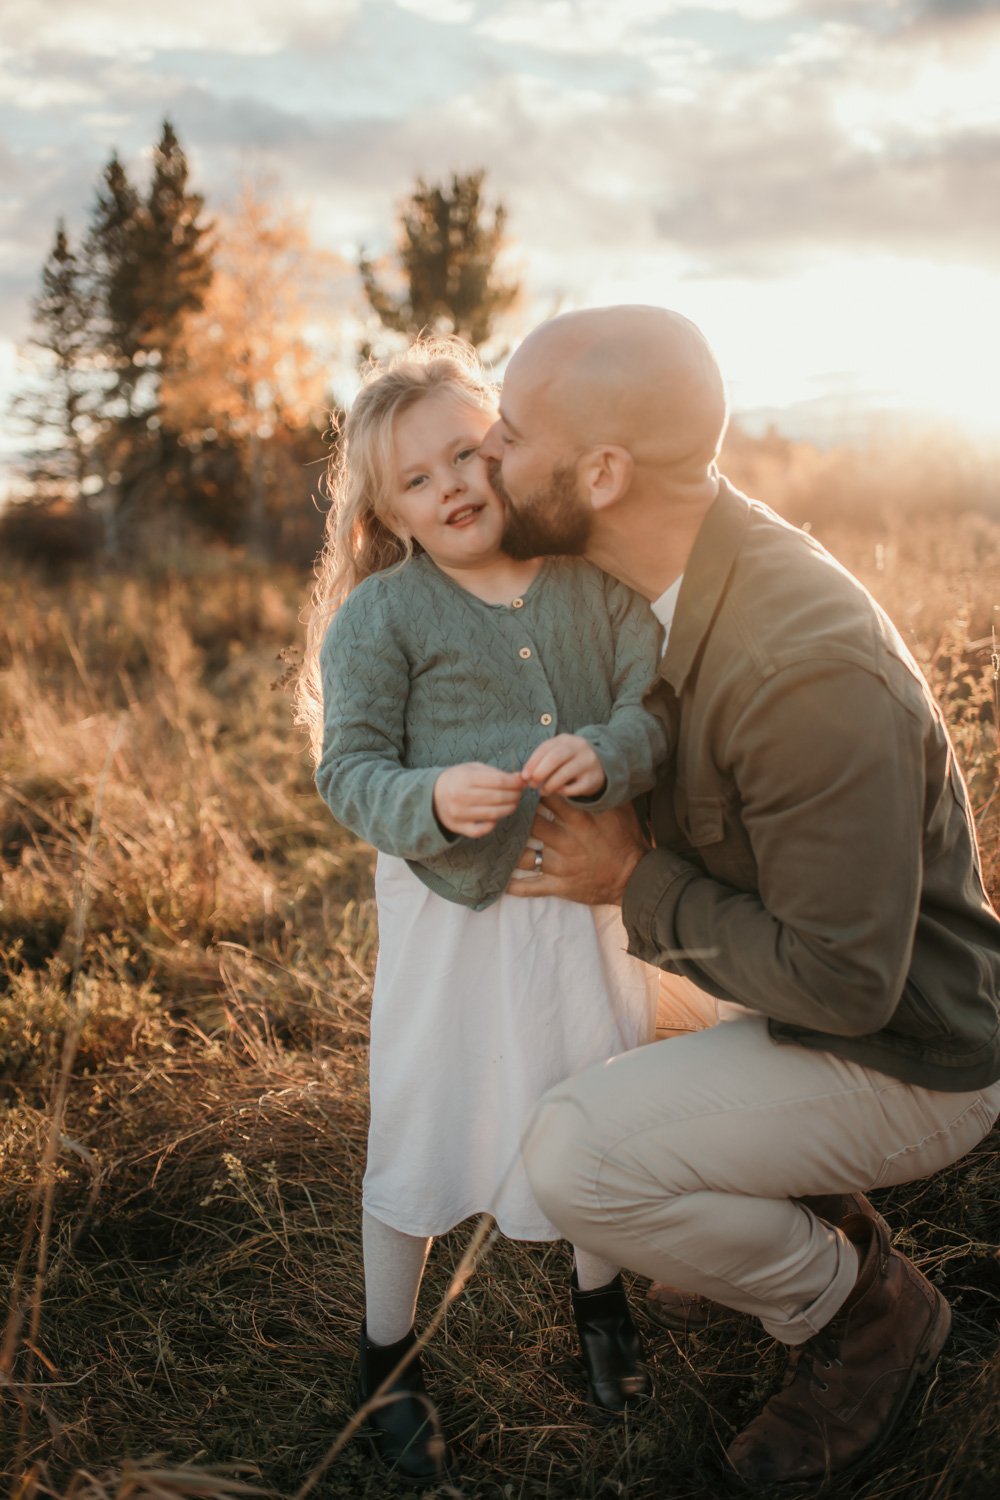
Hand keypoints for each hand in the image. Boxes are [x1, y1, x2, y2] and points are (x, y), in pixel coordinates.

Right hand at [433, 762, 524, 838]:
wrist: (432, 795)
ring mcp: (459, 814)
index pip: (499, 781)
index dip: (515, 782)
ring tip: (513, 803)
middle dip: (515, 795)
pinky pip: (481, 830)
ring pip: (494, 815)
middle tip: (519, 793)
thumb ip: (495, 773)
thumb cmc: (458, 779)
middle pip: (498, 798)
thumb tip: (519, 779)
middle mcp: (461, 796)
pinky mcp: (458, 828)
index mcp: (465, 778)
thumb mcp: (473, 769)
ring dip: (509, 809)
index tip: (522, 782)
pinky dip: (492, 825)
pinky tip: (496, 817)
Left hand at [506, 797, 648, 904]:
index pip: (548, 799)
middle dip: (517, 817)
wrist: (634, 878)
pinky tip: (501, 880)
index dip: (534, 792)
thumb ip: (600, 794)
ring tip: (498, 841)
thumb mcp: (619, 811)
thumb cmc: (626, 840)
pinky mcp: (558, 885)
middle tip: (506, 811)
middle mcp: (566, 841)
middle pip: (531, 823)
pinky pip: (529, 886)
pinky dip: (513, 885)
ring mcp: (560, 865)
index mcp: (579, 820)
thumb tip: (588, 774)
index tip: (524, 788)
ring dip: (509, 849)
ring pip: (524, 855)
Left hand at [521, 734, 605, 797]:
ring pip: (564, 774)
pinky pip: (574, 788)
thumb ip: (542, 760)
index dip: (532, 763)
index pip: (546, 748)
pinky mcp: (593, 779)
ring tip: (543, 791)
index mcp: (566, 739)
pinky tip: (557, 792)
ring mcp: (588, 763)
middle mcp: (579, 748)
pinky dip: (562, 792)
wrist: (599, 765)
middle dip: (540, 772)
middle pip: (555, 758)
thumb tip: (525, 776)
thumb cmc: (569, 760)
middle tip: (532, 784)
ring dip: (549, 785)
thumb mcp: (557, 753)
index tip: (524, 776)